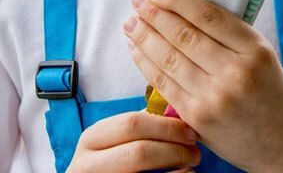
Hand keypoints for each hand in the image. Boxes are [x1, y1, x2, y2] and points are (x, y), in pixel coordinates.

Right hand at [66, 109, 200, 172]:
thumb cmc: (109, 161)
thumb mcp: (114, 140)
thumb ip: (139, 126)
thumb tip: (176, 114)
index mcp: (92, 138)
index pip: (131, 124)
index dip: (165, 126)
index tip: (189, 130)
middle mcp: (88, 163)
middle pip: (138, 152)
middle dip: (173, 149)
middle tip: (195, 151)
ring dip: (176, 169)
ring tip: (192, 165)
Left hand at [124, 0, 282, 172]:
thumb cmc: (271, 90)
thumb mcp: (260, 53)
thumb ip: (228, 33)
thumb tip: (183, 5)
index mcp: (253, 50)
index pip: (208, 16)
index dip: (178, 0)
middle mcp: (235, 73)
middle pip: (184, 35)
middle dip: (155, 14)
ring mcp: (215, 98)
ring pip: (170, 59)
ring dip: (145, 37)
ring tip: (131, 22)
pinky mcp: (198, 118)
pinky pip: (165, 84)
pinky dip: (147, 64)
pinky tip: (136, 49)